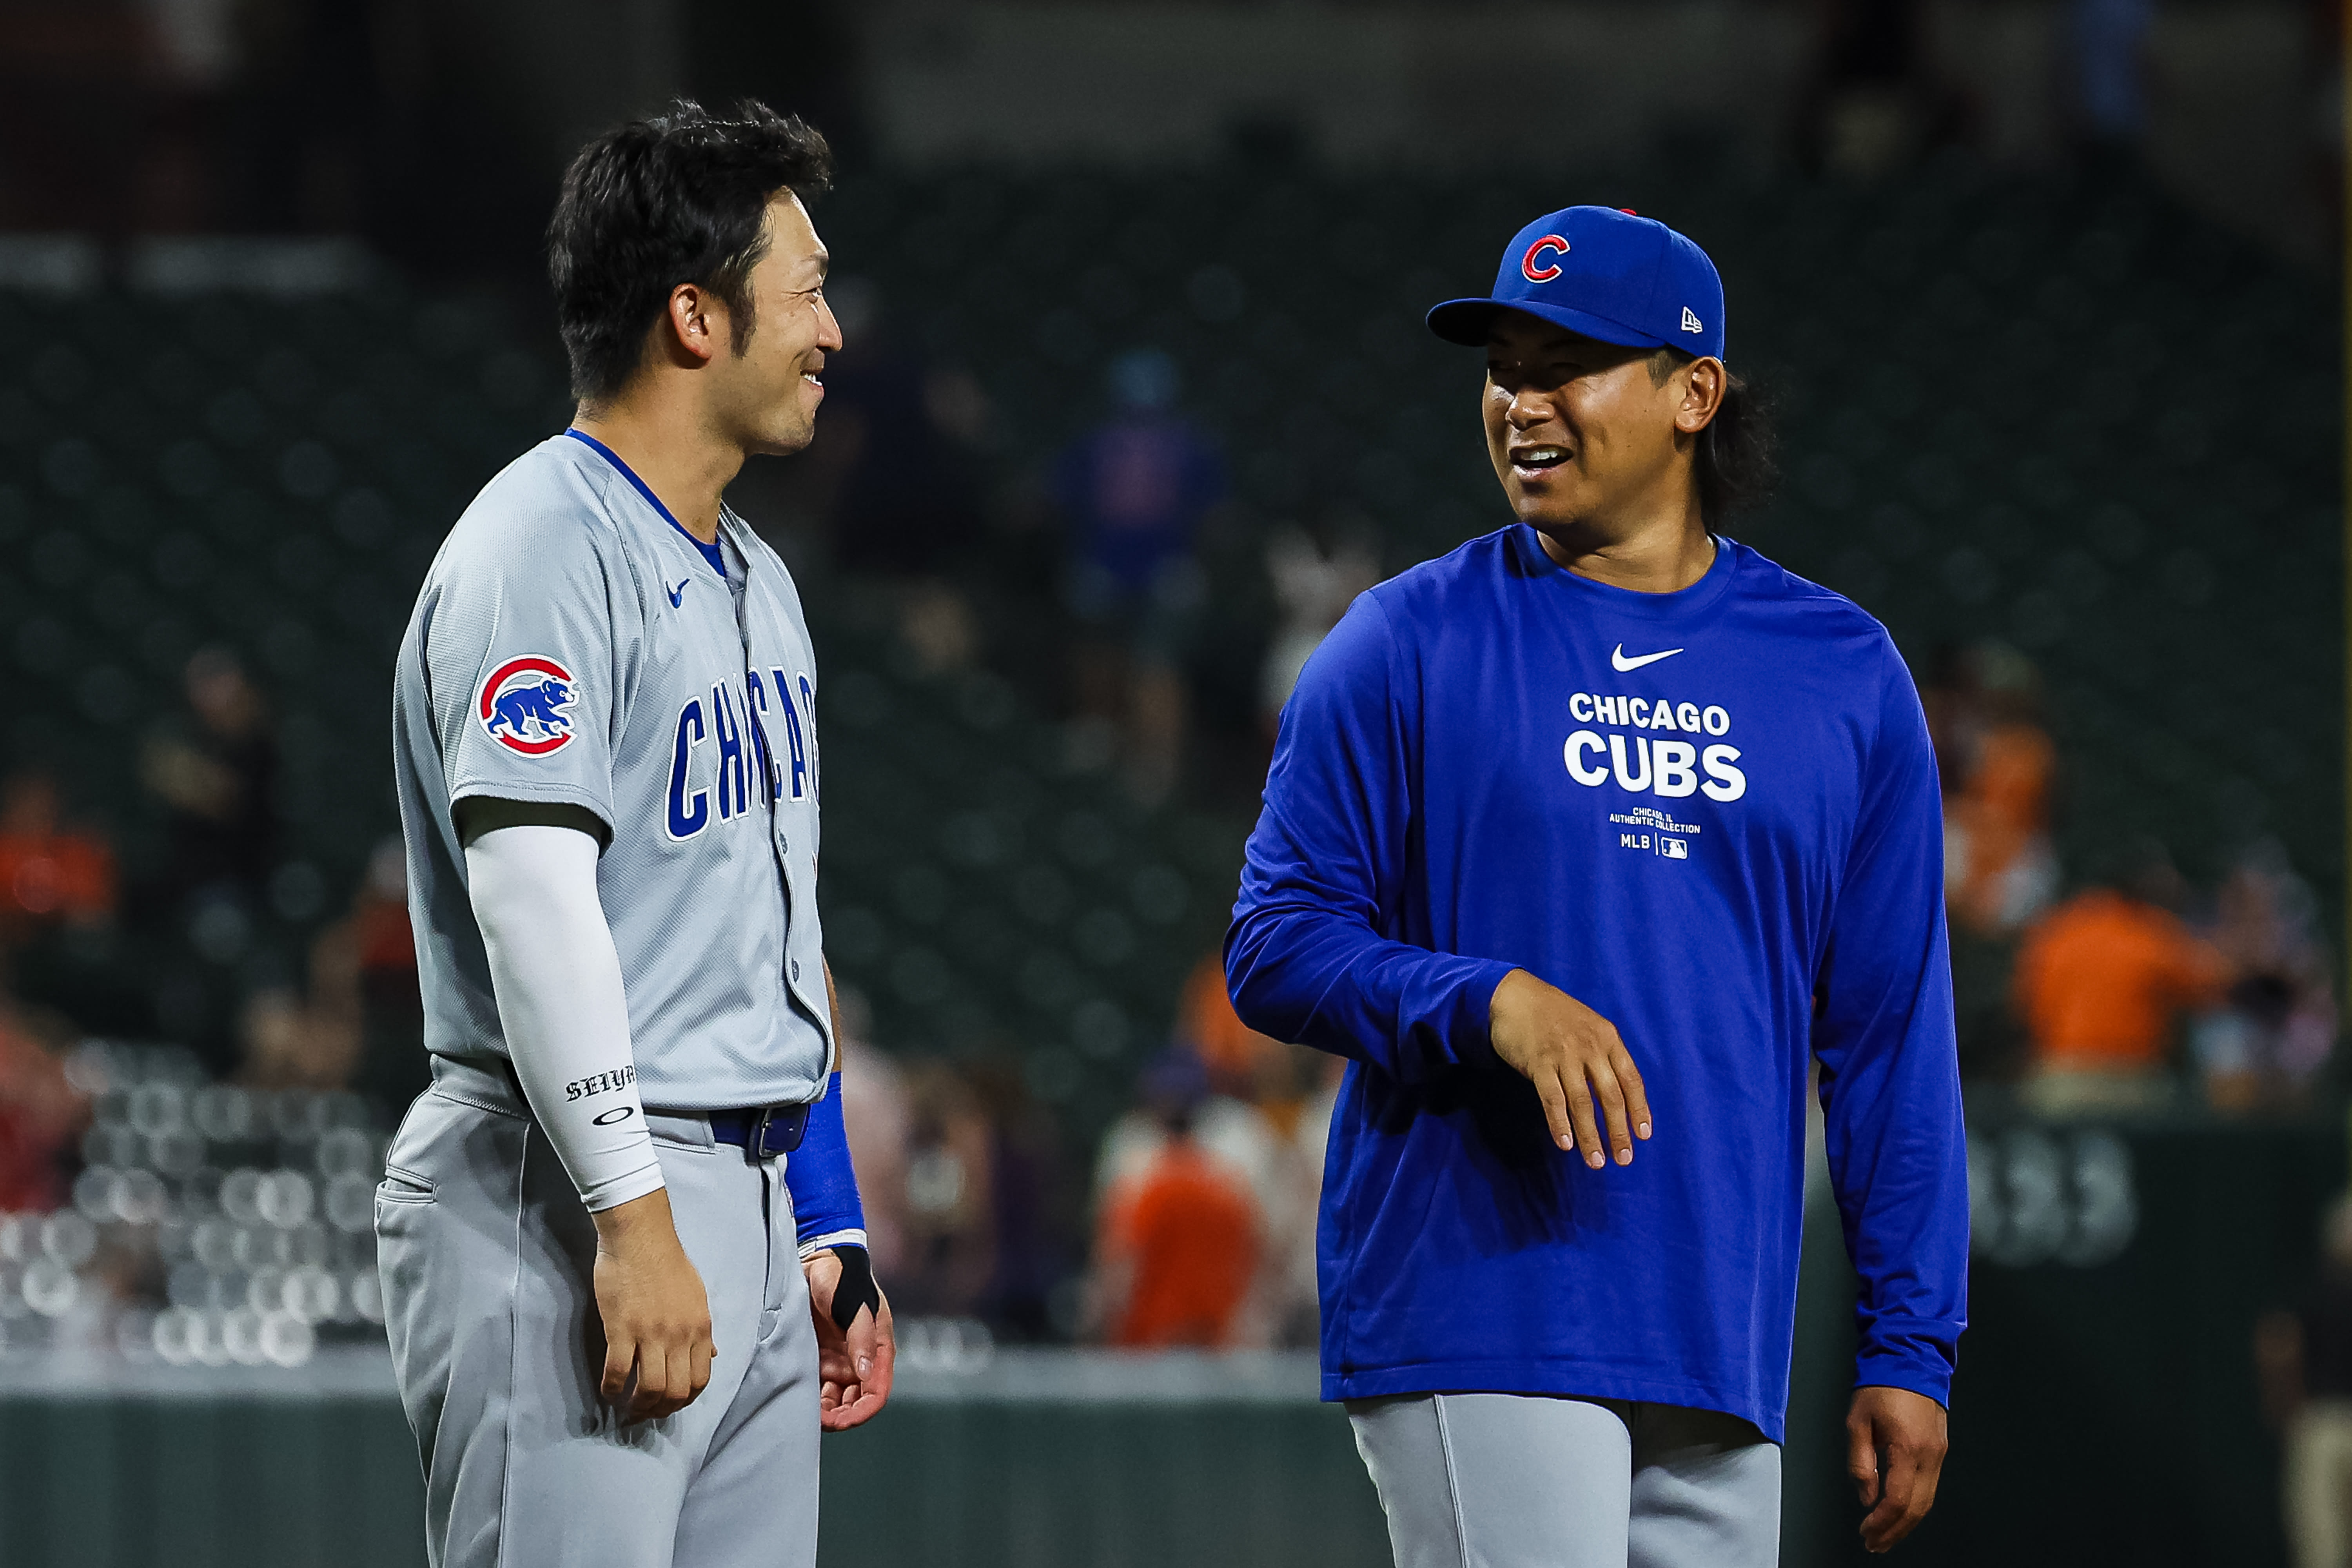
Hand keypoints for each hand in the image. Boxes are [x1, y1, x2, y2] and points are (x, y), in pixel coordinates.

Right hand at [590, 1188, 714, 1421]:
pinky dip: (612, 1389)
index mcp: (700, 1327)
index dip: (685, 1400)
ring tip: (628, 1409)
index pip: (700, 1379)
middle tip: (646, 1414)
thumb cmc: (668, 1262)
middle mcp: (680, 1336)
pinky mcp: (621, 1329)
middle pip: (676, 1391)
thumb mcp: (697, 1296)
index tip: (670, 1405)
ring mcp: (651, 1334)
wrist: (640, 1236)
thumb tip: (712, 1355)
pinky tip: (608, 1392)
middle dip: (661, 1410)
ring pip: (649, 1388)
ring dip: (638, 1406)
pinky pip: (617, 1372)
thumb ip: (702, 1330)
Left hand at [805, 1249, 895, 1430]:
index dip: (862, 1412)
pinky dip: (813, 1400)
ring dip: (827, 1412)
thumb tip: (864, 1372)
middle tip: (819, 1421)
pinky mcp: (819, 1357)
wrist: (817, 1258)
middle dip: (841, 1417)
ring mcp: (839, 1360)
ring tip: (805, 1414)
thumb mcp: (854, 1304)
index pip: (877, 1392)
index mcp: (877, 1349)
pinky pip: (819, 1388)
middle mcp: (860, 1359)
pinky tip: (799, 1401)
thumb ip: (861, 1336)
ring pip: (837, 1400)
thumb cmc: (841, 1278)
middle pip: (856, 1402)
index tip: (841, 1421)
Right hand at [1486, 969, 1652, 1168]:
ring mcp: (1564, 1054)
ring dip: (1590, 1135)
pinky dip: (1560, 1124)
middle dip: (1618, 1131)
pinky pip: (1552, 1099)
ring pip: (1582, 1103)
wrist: (1513, 995)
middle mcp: (1590, 1046)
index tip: (1643, 1135)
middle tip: (1623, 1159)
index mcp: (1607, 1037)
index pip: (1631, 1079)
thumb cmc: (1553, 1014)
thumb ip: (1602, 1056)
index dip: (1639, 1109)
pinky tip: (1565, 1143)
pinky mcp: (1538, 1062)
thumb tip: (1615, 1097)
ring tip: (1596, 1161)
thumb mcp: (1588, 1026)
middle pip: (1610, 1096)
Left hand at [1847, 1385, 1947, 1552]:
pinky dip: (1915, 1505)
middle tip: (1875, 1543)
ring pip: (1927, 1501)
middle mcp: (1929, 1455)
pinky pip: (1930, 1487)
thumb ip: (1861, 1462)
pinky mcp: (1940, 1449)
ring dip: (1906, 1522)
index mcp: (1907, 1448)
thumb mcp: (1857, 1421)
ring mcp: (1939, 1453)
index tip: (1866, 1532)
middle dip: (1895, 1531)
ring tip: (1886, 1535)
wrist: (1910, 1359)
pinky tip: (1901, 1511)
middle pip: (1917, 1508)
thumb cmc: (1881, 1386)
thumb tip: (1866, 1496)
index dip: (1881, 1522)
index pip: (1897, 1500)